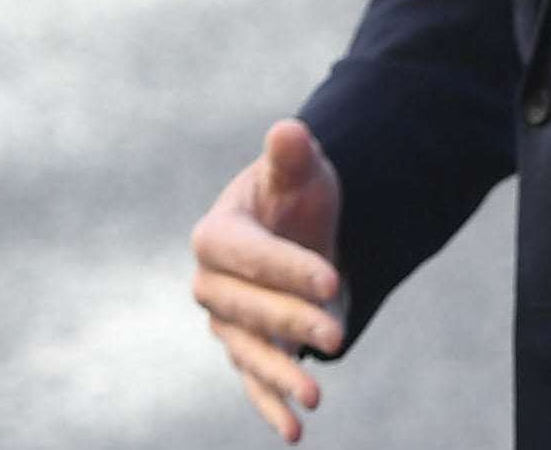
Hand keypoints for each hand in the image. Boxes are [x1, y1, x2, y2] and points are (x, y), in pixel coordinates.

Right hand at [191, 119, 347, 441]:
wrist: (300, 228)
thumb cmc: (298, 195)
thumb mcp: (302, 172)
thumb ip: (292, 155)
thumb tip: (288, 130)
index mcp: (217, 234)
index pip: (243, 254)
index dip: (283, 267)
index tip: (329, 278)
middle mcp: (212, 282)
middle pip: (245, 308)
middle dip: (290, 321)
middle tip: (338, 333)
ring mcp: (227, 321)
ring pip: (248, 351)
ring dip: (279, 375)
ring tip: (315, 394)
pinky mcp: (246, 350)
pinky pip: (253, 381)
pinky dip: (270, 405)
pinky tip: (295, 431)